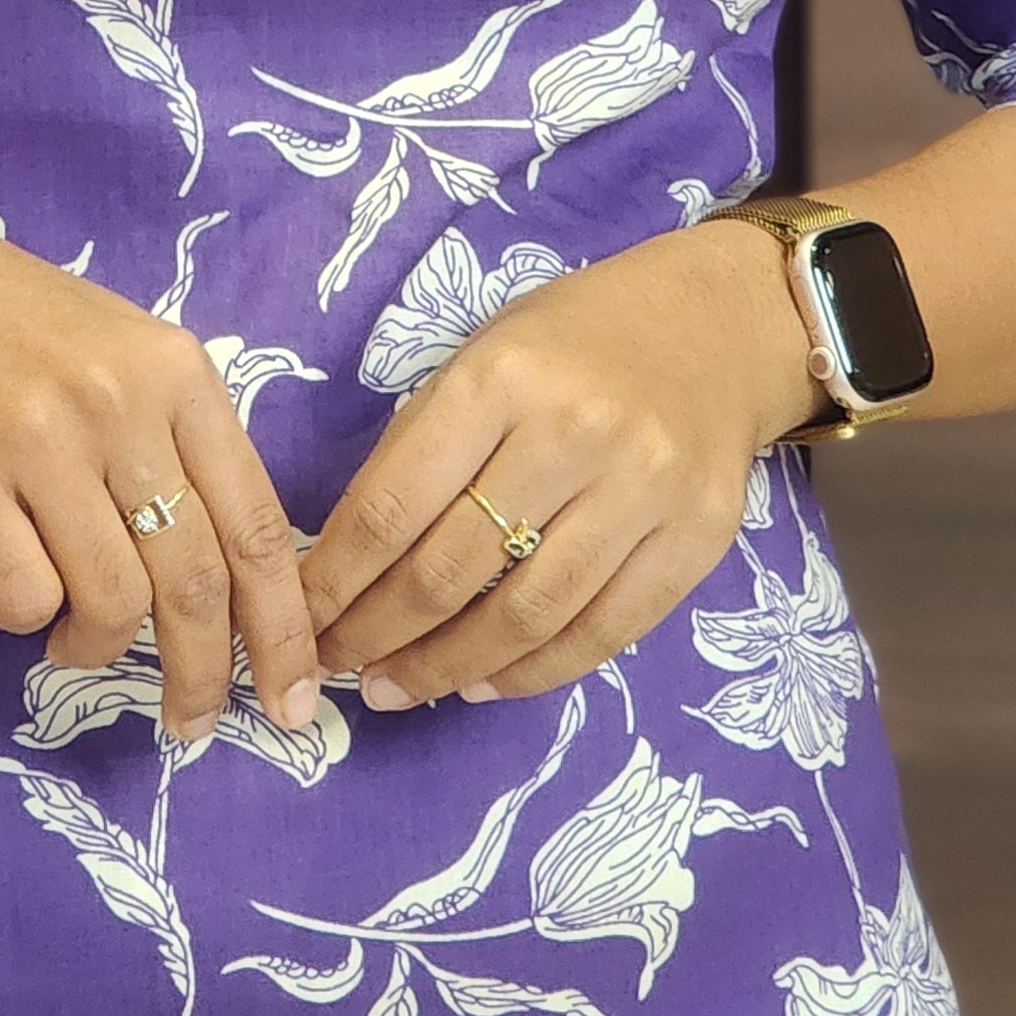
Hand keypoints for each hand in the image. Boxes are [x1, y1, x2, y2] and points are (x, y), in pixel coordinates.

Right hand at [0, 198, 324, 743]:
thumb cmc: (4, 326)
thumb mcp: (116, 356)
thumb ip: (174, 446)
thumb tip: (231, 583)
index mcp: (175, 371)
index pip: (255, 524)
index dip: (283, 626)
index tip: (294, 697)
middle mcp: (117, 402)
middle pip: (194, 581)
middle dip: (204, 674)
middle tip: (194, 720)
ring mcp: (36, 439)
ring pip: (111, 602)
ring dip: (99, 649)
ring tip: (74, 640)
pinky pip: (24, 599)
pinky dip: (30, 619)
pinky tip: (15, 586)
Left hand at [295, 220, 818, 709]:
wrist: (716, 326)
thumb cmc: (574, 341)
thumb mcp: (484, 357)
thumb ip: (425, 445)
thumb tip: (349, 559)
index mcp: (499, 379)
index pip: (392, 505)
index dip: (335, 580)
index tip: (300, 620)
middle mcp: (573, 434)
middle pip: (452, 569)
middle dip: (379, 634)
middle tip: (338, 666)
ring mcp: (643, 491)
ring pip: (525, 615)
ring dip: (447, 668)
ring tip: (399, 689)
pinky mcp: (697, 539)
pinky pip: (602, 633)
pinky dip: (533, 672)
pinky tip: (482, 682)